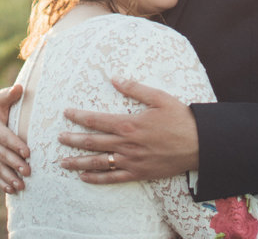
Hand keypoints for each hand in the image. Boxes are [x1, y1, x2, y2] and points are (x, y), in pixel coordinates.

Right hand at [0, 84, 30, 193]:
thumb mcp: (0, 100)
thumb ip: (9, 95)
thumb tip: (20, 87)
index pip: (4, 137)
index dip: (15, 145)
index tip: (27, 152)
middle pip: (2, 155)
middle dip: (15, 164)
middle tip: (28, 171)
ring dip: (9, 177)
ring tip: (21, 185)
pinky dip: (2, 183)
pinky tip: (12, 190)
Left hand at [57, 79, 198, 183]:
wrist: (198, 145)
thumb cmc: (180, 119)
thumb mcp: (159, 97)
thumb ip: (135, 88)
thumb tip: (114, 78)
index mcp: (129, 124)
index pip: (97, 120)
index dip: (79, 116)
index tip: (66, 113)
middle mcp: (126, 144)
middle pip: (92, 142)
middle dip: (73, 140)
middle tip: (58, 138)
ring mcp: (131, 161)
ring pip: (98, 162)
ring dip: (78, 162)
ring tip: (62, 161)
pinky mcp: (138, 173)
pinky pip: (113, 178)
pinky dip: (97, 179)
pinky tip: (84, 178)